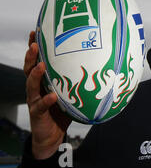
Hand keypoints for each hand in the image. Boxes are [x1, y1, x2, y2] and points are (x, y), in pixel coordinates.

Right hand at [23, 31, 71, 159]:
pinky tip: (52, 96)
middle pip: (29, 68)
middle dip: (30, 55)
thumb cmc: (63, 110)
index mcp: (44, 80)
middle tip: (33, 44)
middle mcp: (37, 87)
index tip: (36, 31)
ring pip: (30, 84)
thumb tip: (103, 64)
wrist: (52, 136)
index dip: (35, 47)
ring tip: (41, 65)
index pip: (38, 60)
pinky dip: (47, 100)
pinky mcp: (37, 113)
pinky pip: (40, 105)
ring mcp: (35, 100)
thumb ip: (80, 80)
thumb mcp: (72, 92)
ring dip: (35, 74)